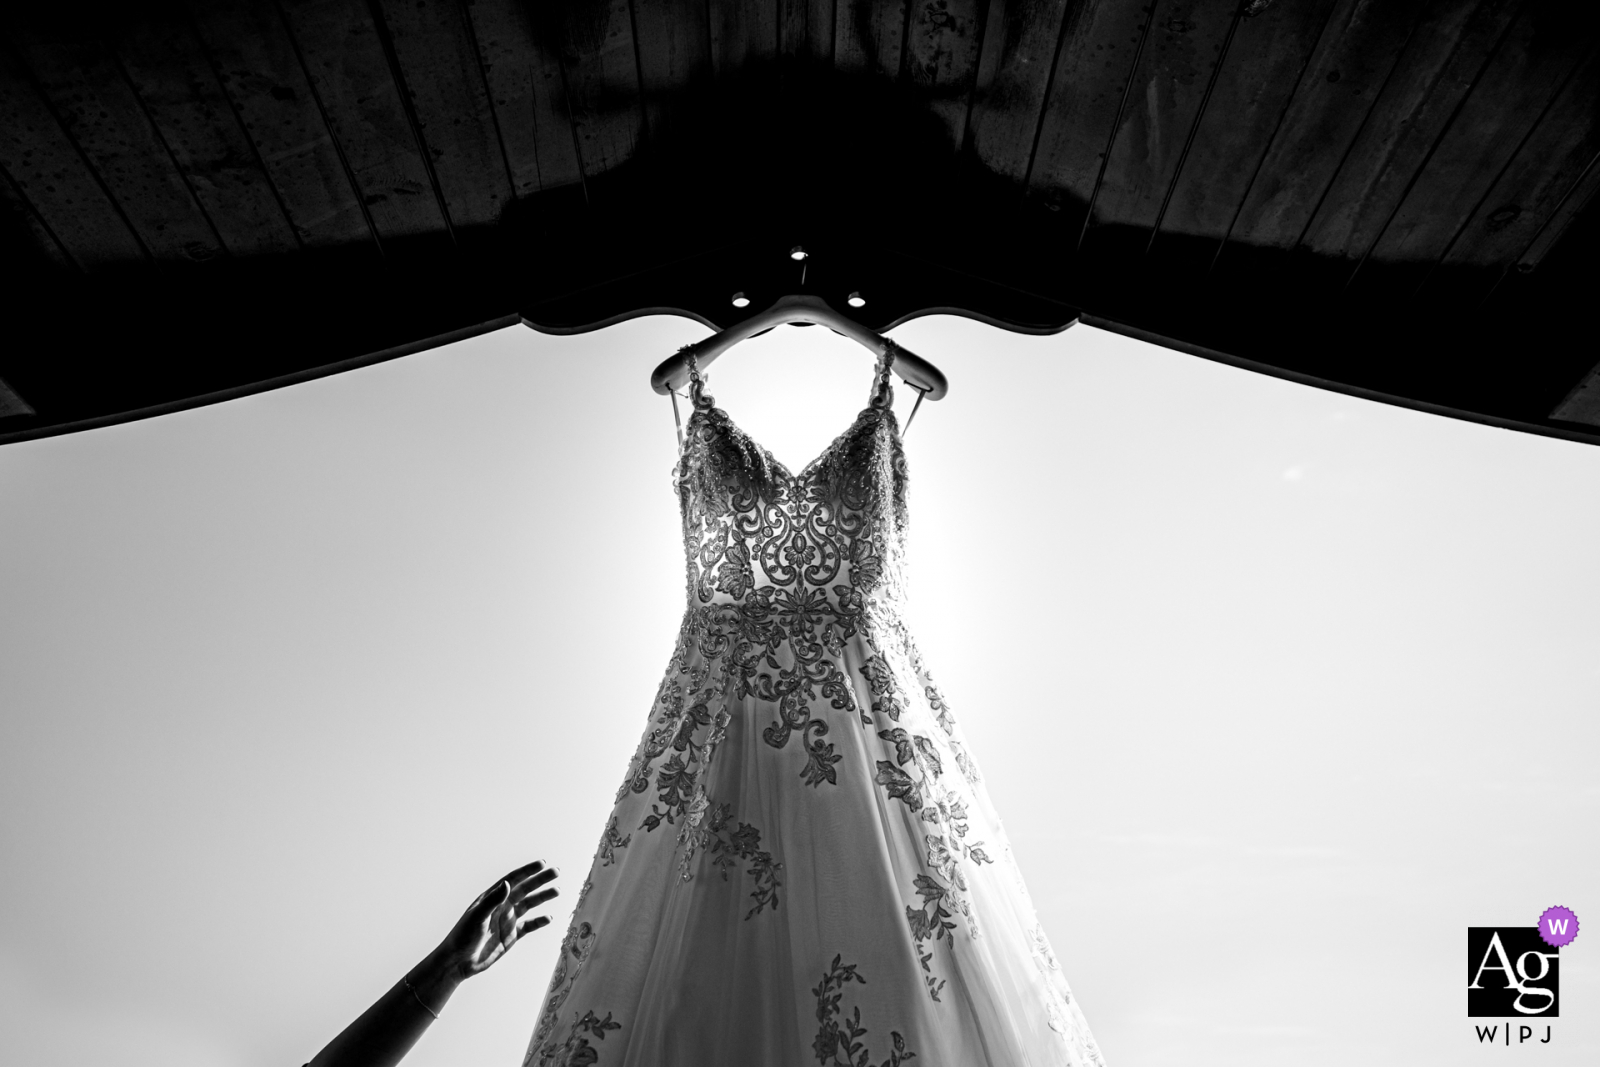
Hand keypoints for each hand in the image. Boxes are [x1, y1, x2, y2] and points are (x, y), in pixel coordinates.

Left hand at [433, 860, 559, 980]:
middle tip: (556, 871)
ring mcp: (507, 921)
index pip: (512, 880)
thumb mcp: (477, 916)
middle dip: (540, 880)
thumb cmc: (462, 936)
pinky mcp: (511, 936)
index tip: (542, 863)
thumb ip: (493, 900)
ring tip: (557, 890)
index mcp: (492, 898)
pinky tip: (548, 918)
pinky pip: (528, 926)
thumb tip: (508, 883)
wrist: (458, 962)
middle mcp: (502, 906)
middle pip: (525, 889)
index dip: (527, 871)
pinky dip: (539, 922)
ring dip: (543, 897)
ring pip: (529, 905)